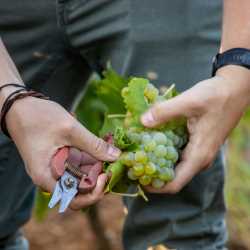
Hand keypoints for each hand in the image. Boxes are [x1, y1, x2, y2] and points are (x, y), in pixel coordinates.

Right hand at [5, 96, 120, 208]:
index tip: (106, 175)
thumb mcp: (70, 130)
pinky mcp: (60, 160)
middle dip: (100, 176)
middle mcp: (51, 178)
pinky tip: (101, 144)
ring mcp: (55, 169)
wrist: (19, 107)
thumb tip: (116, 156)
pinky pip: (78, 165)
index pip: (75, 200)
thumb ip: (93, 144)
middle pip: (81, 189)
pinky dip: (90, 157)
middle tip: (113, 159)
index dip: (94, 193)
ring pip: (82, 176)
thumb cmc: (38, 118)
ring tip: (108, 146)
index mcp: (47, 178)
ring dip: (97, 164)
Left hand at [141, 66, 249, 193]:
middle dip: (150, 171)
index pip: (174, 183)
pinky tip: (151, 138)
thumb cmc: (217, 96)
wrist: (235, 89)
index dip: (154, 186)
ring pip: (173, 164)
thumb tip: (142, 122)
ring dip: (155, 159)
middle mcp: (199, 158)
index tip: (136, 178)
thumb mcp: (190, 101)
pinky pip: (177, 153)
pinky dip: (163, 149)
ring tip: (138, 149)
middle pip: (171, 176)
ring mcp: (198, 152)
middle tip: (131, 161)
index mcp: (198, 155)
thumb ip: (164, 112)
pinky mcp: (196, 144)